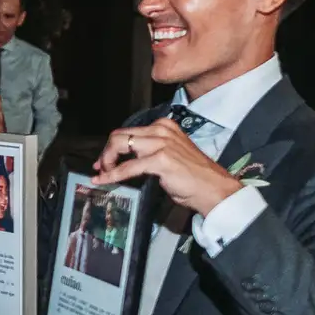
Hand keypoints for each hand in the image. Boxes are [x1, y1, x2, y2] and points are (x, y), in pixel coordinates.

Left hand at [92, 118, 239, 214]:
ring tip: (104, 174)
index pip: (129, 131)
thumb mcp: (170, 154)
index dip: (112, 146)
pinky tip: (104, 180)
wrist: (213, 188)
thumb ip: (150, 151)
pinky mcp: (160, 160)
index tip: (105, 160)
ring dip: (107, 161)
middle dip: (106, 152)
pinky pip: (127, 167)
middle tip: (101, 167)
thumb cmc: (193, 176)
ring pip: (119, 145)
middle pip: (120, 135)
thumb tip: (127, 159)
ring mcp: (161, 143)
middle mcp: (162, 130)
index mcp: (164, 126)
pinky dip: (112, 174)